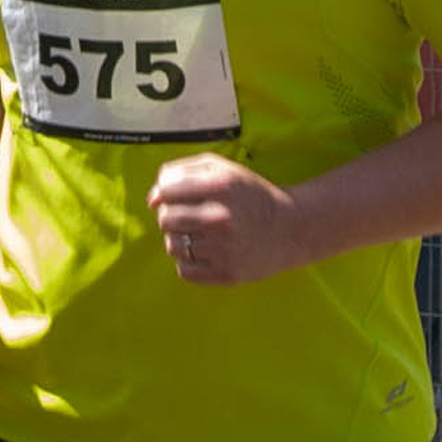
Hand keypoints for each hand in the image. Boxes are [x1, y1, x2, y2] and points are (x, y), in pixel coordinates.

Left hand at [145, 153, 310, 286]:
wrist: (290, 229)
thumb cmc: (247, 195)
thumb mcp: (221, 169)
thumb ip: (180, 172)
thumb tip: (151, 199)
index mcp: (220, 185)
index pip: (165, 190)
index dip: (165, 194)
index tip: (177, 197)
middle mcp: (221, 217)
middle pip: (165, 219)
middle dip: (173, 217)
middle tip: (192, 217)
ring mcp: (224, 248)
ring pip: (172, 246)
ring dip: (181, 240)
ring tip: (203, 235)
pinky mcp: (226, 273)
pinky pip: (183, 269)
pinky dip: (190, 261)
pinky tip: (208, 252)